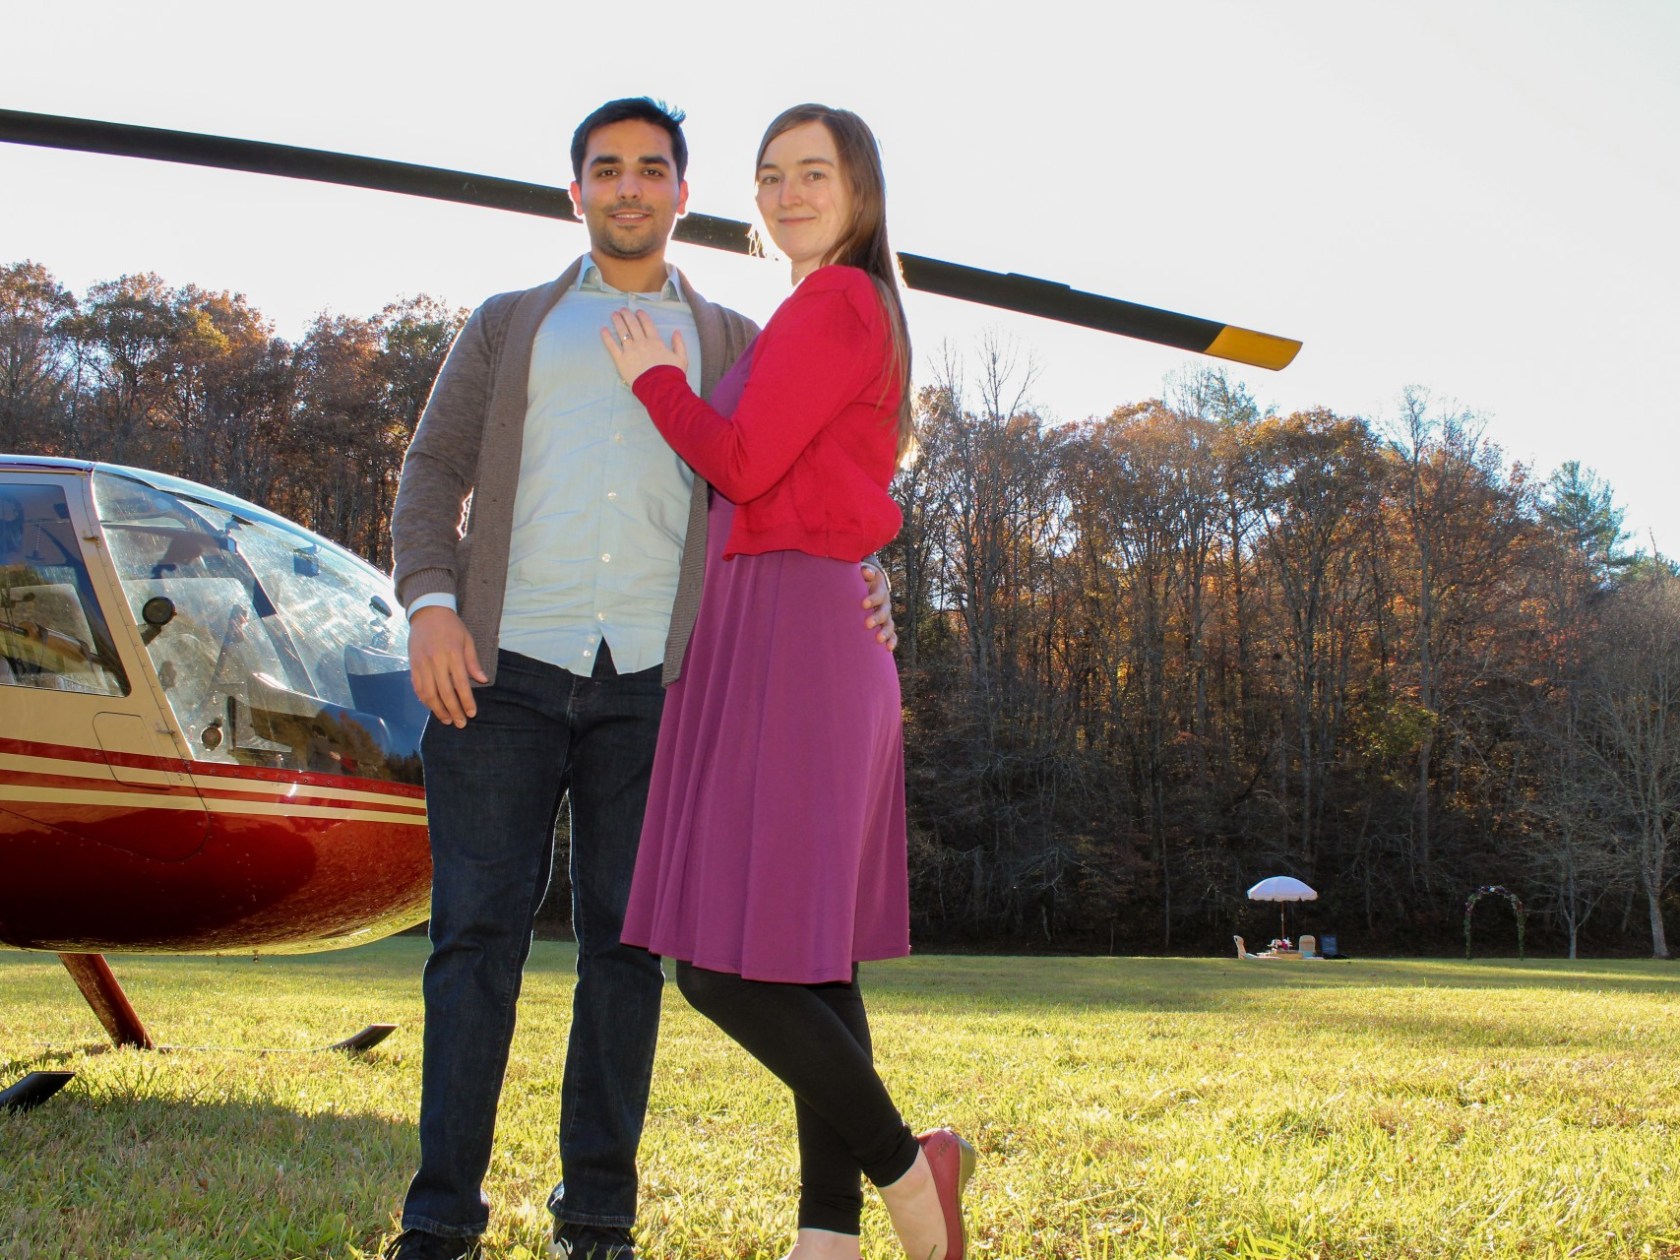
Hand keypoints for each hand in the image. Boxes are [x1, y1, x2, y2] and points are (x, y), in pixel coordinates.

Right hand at [407, 605, 487, 726]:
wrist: (427, 612)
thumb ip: (473, 662)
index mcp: (453, 655)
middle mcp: (436, 661)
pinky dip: (424, 700)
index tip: (472, 714)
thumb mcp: (467, 640)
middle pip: (444, 693)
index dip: (466, 701)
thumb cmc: (451, 627)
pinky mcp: (412, 665)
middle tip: (460, 723)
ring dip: (437, 709)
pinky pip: (417, 687)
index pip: (461, 684)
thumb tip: (483, 680)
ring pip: (428, 693)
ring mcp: (422, 664)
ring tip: (446, 720)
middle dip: (453, 711)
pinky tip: (432, 707)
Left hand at [601, 308, 688, 385]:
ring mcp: (630, 350)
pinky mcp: (621, 360)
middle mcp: (641, 342)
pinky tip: (603, 329)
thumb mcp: (682, 358)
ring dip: (617, 321)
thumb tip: (676, 331)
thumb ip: (679, 344)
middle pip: (632, 325)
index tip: (637, 311)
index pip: (647, 324)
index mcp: (655, 341)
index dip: (642, 316)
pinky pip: (612, 346)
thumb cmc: (672, 374)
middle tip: (622, 310)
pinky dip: (607, 337)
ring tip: (614, 314)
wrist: (661, 388)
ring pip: (622, 332)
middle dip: (627, 315)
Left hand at [861, 562, 897, 650]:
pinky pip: (892, 635)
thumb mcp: (862, 573)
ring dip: (885, 632)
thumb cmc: (860, 579)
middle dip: (877, 618)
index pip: (878, 594)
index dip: (873, 599)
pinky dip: (892, 641)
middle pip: (884, 611)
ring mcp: (886, 615)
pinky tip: (888, 649)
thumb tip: (866, 572)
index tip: (864, 604)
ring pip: (889, 624)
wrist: (868, 584)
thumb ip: (863, 572)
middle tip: (868, 624)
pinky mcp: (885, 625)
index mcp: (879, 590)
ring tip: (879, 639)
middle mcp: (885, 603)